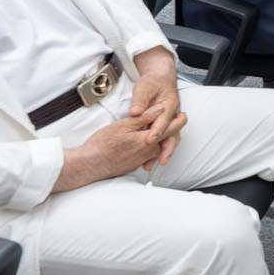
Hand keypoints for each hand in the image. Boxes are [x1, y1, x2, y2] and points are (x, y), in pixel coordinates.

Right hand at [57, 111, 187, 191]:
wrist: (90, 164)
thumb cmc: (103, 144)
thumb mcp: (124, 125)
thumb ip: (144, 117)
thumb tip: (160, 109)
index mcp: (148, 141)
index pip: (171, 129)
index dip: (178, 120)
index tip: (183, 114)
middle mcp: (148, 153)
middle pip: (167, 140)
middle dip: (172, 130)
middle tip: (174, 120)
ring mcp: (142, 160)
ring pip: (158, 148)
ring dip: (161, 139)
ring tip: (160, 129)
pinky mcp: (135, 165)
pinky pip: (149, 155)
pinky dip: (151, 147)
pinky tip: (145, 143)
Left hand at [127, 48, 181, 150]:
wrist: (159, 79)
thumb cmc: (152, 83)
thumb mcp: (144, 87)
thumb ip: (140, 100)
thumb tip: (135, 111)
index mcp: (169, 104)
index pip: (164, 119)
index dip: (157, 130)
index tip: (150, 139)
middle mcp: (172, 114)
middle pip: (173, 134)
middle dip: (167, 148)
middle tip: (161, 159)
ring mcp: (169, 121)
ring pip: (170, 139)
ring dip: (165, 152)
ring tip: (158, 163)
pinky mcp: (163, 126)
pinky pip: (164, 139)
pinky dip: (159, 149)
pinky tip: (151, 158)